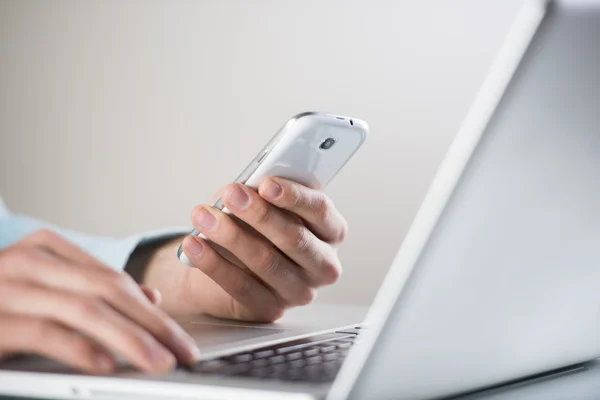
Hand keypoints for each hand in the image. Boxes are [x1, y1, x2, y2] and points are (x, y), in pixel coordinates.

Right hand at [0, 230, 199, 373]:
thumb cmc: (0, 309)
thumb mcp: (49, 294)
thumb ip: (93, 292)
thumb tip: (149, 299)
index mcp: (48, 249)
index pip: (115, 280)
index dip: (154, 313)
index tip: (182, 339)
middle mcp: (29, 259)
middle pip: (108, 291)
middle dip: (153, 326)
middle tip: (184, 353)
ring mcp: (7, 286)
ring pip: (85, 310)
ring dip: (129, 340)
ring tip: (158, 363)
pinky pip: (45, 332)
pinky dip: (80, 350)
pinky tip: (106, 367)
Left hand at [145, 178, 346, 322]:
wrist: (226, 261)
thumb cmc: (251, 224)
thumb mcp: (260, 201)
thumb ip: (261, 193)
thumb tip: (246, 188)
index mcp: (330, 231)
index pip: (321, 211)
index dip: (294, 197)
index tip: (266, 183)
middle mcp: (322, 264)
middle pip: (295, 238)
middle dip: (260, 214)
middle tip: (231, 195)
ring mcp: (300, 291)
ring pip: (267, 262)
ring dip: (230, 235)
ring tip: (203, 216)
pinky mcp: (271, 309)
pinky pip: (242, 287)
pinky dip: (214, 263)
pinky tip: (195, 245)